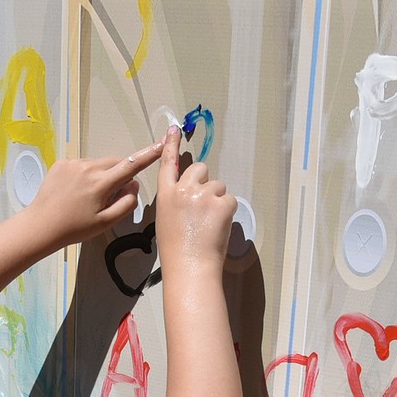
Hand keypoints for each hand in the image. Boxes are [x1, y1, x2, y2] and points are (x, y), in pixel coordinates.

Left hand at [25, 140, 164, 248]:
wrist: (41, 226)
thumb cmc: (74, 228)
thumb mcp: (105, 222)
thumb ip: (126, 204)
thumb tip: (133, 186)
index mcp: (101, 183)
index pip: (132, 165)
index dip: (150, 154)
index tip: (163, 142)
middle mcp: (88, 168)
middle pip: (116, 163)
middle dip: (119, 174)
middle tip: (109, 196)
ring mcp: (73, 163)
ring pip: (99, 164)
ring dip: (101, 175)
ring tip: (87, 197)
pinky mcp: (62, 163)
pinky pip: (83, 164)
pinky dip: (85, 175)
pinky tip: (75, 192)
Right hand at [153, 127, 233, 272]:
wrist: (189, 266)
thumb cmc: (176, 251)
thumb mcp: (167, 221)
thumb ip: (177, 202)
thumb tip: (192, 195)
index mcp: (166, 195)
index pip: (168, 164)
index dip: (171, 145)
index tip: (174, 130)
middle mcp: (184, 190)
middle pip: (200, 169)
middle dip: (205, 182)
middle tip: (204, 205)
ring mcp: (204, 195)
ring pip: (218, 186)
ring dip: (217, 201)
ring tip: (209, 224)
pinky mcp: (222, 203)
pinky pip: (230, 199)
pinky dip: (227, 212)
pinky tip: (218, 227)